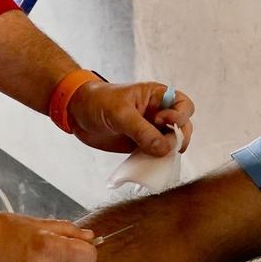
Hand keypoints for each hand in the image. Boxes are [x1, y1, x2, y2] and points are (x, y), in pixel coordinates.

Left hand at [69, 80, 193, 156]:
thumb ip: (141, 131)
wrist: (77, 113)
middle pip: (183, 127)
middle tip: (164, 146)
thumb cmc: (98, 102)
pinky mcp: (142, 145)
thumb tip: (164, 149)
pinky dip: (157, 161)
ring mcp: (151, 131)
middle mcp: (158, 114)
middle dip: (178, 138)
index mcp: (157, 97)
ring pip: (172, 143)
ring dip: (169, 152)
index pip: (183, 105)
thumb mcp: (120, 113)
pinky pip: (157, 155)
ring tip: (156, 156)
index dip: (179, 116)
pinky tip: (150, 164)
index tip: (161, 121)